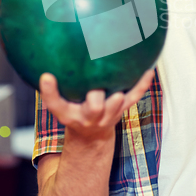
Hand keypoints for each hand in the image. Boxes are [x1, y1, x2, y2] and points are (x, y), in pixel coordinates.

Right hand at [39, 70, 153, 138]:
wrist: (91, 135)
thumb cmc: (73, 112)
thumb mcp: (60, 104)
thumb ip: (54, 89)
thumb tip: (48, 60)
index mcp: (68, 114)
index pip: (55, 104)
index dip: (50, 92)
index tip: (46, 76)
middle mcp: (88, 116)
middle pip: (93, 107)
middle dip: (96, 96)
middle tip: (96, 83)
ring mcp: (107, 115)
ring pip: (116, 103)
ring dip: (120, 91)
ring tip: (125, 69)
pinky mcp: (122, 110)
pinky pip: (134, 96)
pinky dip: (142, 84)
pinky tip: (149, 69)